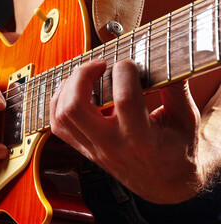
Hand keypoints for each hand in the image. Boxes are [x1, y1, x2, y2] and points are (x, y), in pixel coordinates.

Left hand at [50, 59, 200, 203]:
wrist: (165, 185)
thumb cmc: (178, 151)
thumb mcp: (186, 119)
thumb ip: (175, 88)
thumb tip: (163, 59)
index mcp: (142, 139)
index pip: (124, 100)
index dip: (123, 72)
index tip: (129, 63)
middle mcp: (112, 146)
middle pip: (76, 108)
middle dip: (81, 76)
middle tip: (99, 65)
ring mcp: (94, 150)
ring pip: (62, 117)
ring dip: (66, 89)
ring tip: (84, 75)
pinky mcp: (86, 150)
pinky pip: (59, 127)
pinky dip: (58, 105)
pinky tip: (71, 92)